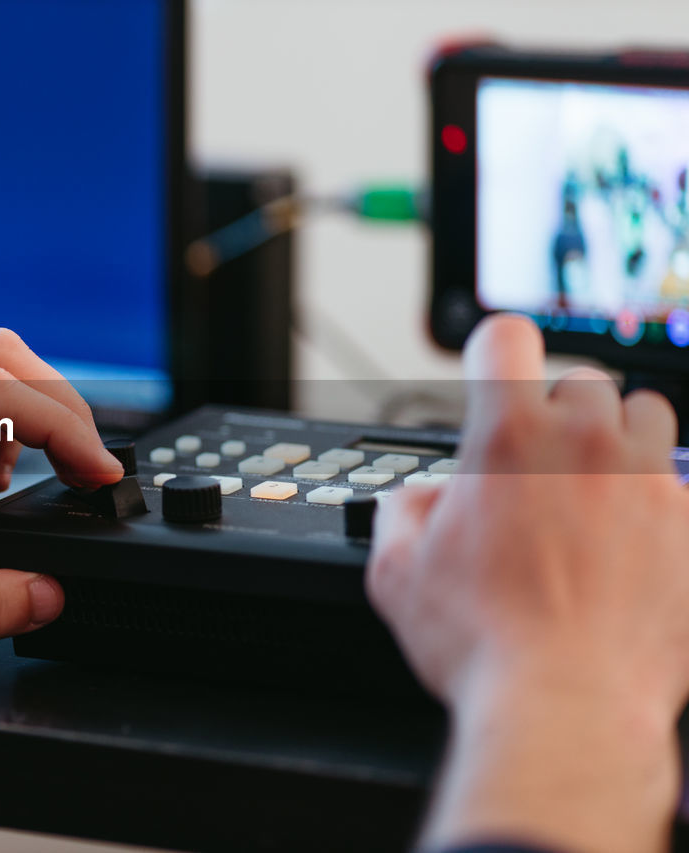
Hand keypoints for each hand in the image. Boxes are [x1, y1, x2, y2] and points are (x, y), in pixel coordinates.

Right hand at [367, 314, 688, 852]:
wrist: (568, 705)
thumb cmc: (485, 643)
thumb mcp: (396, 572)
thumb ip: (403, 510)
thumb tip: (424, 498)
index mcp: (507, 441)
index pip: (505, 339)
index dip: (491, 350)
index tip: (491, 371)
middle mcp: (586, 446)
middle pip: (581, 380)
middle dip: (555, 411)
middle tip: (535, 461)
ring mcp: (648, 483)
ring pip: (646, 414)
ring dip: (615, 438)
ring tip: (591, 488)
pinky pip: (679, 482)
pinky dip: (653, 499)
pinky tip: (626, 541)